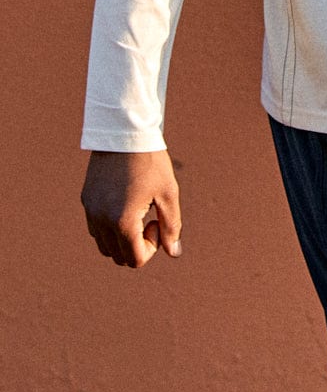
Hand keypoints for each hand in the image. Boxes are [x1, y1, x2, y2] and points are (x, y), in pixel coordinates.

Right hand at [81, 149, 182, 267]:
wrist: (125, 132)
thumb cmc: (151, 161)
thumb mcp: (168, 193)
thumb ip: (171, 226)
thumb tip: (173, 252)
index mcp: (122, 222)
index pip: (135, 260)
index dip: (152, 247)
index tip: (157, 220)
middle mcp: (101, 221)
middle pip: (119, 256)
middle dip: (137, 245)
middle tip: (150, 217)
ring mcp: (90, 211)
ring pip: (105, 245)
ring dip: (123, 239)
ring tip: (138, 211)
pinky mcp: (86, 200)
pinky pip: (96, 228)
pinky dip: (110, 228)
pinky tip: (125, 204)